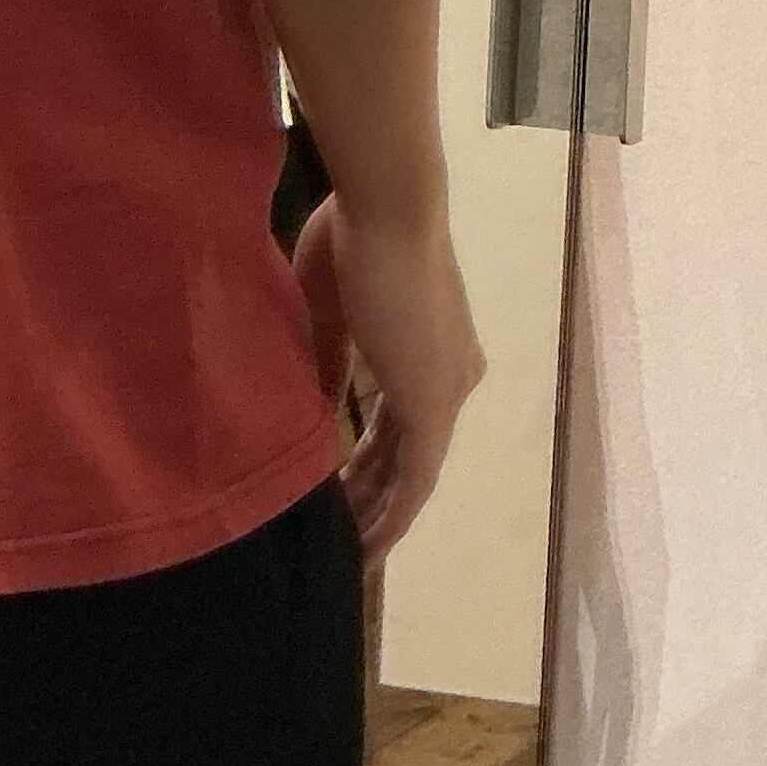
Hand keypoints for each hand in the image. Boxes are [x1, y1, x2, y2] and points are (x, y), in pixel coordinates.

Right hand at [296, 195, 485, 563]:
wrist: (385, 211)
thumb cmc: (352, 243)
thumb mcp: (332, 316)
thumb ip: (329, 367)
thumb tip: (316, 411)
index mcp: (428, 347)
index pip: (398, 421)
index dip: (367, 461)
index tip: (335, 490)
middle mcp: (449, 373)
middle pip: (407, 453)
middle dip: (370, 496)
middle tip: (335, 536)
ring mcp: (448, 390)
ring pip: (415, 473)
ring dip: (378, 514)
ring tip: (345, 554)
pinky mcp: (435, 404)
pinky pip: (418, 478)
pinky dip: (394, 514)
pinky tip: (366, 546)